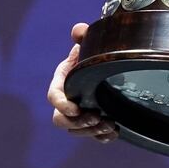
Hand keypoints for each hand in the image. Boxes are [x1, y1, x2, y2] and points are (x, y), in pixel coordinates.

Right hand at [47, 23, 117, 141]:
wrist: (108, 63)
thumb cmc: (94, 52)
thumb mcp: (90, 43)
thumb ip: (84, 35)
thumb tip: (78, 30)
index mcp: (63, 80)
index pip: (54, 97)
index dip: (61, 104)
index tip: (75, 108)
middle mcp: (67, 100)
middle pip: (60, 120)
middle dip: (76, 123)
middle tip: (96, 117)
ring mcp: (79, 113)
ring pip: (76, 130)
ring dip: (90, 131)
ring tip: (109, 124)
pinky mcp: (92, 122)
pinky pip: (92, 136)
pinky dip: (102, 137)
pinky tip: (114, 132)